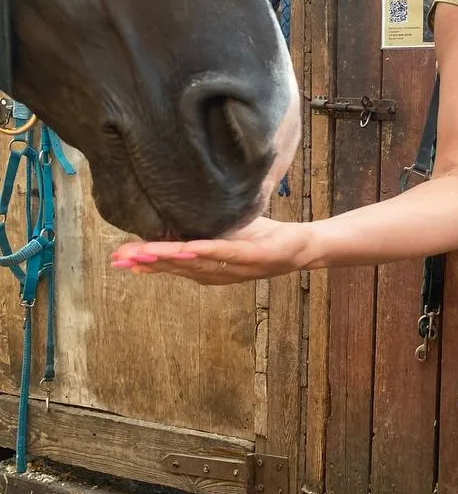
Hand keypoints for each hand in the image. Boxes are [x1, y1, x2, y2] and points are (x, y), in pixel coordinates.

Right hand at [110, 215, 316, 282]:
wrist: (302, 248)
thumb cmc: (262, 238)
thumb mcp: (226, 234)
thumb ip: (201, 232)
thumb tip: (173, 220)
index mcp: (209, 268)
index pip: (172, 266)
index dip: (146, 264)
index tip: (119, 260)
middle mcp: (218, 273)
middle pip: (177, 267)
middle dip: (147, 262)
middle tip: (119, 259)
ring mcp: (235, 267)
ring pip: (195, 262)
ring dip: (167, 258)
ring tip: (142, 253)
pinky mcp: (253, 256)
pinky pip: (224, 253)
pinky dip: (203, 251)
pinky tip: (185, 249)